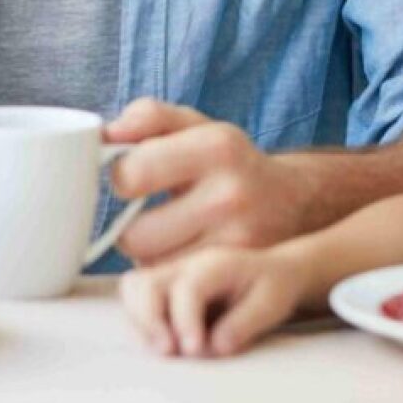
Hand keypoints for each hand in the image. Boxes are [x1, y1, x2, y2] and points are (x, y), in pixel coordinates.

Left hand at [104, 99, 312, 265]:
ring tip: (170, 236)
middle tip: (148, 216)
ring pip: (152, 267)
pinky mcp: (238, 275)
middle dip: (130, 228)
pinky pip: (175, 285)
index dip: (122, 178)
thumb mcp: (197, 127)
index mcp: (217, 146)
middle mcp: (231, 194)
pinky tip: (186, 254)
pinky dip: (171, 275)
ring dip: (150, 255)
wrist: (295, 203)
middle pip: (134, 235)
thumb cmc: (230, 163)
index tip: (134, 178)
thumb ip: (149, 117)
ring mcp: (238, 241)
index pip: (132, 174)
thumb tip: (107, 134)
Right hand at [119, 244, 311, 357]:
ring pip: (132, 291)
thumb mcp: (272, 305)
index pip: (187, 288)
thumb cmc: (272, 288)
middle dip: (149, 321)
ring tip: (164, 351)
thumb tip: (215, 346)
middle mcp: (185, 266)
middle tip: (170, 352)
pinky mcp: (162, 292)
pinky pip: (134, 305)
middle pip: (144, 283)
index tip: (193, 350)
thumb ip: (244, 324)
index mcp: (215, 264)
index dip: (185, 320)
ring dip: (140, 324)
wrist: (271, 275)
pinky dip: (140, 327)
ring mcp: (170, 276)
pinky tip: (161, 346)